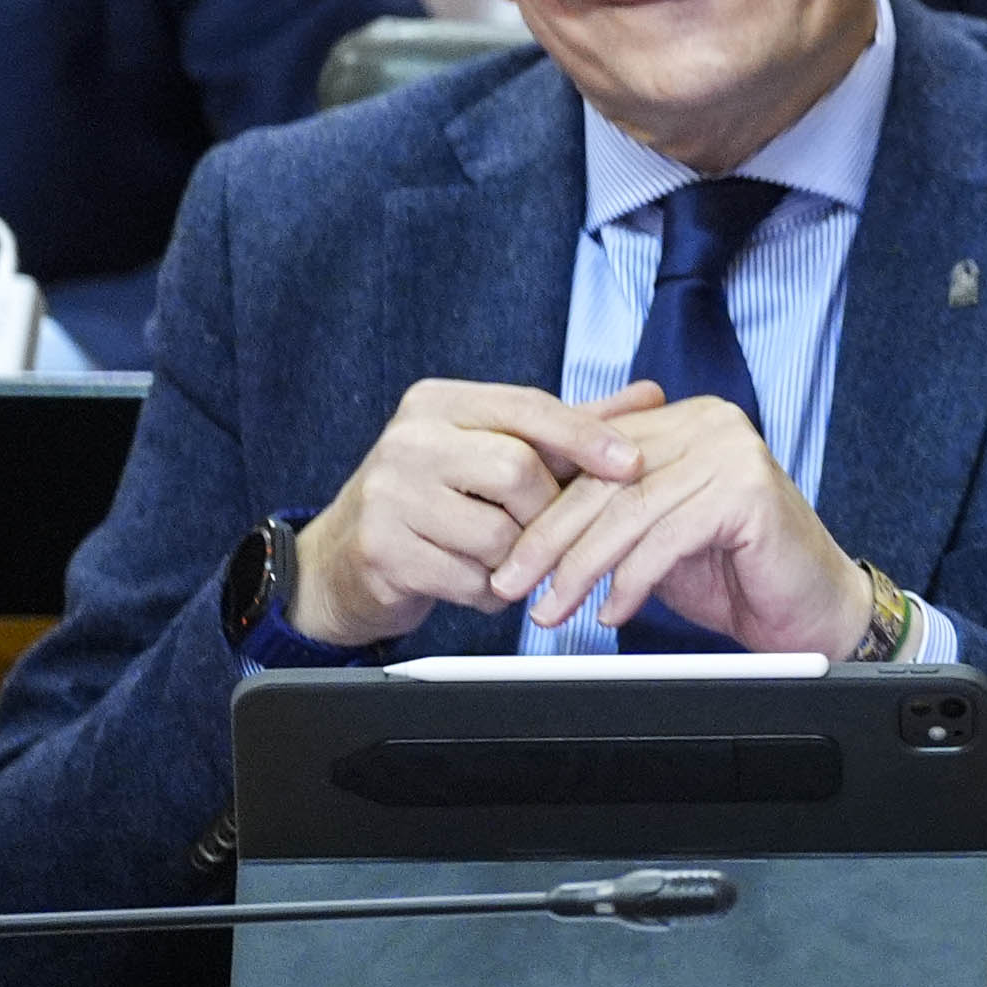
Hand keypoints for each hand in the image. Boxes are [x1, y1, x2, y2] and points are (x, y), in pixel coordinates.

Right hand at [292, 380, 655, 648]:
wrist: (337, 562)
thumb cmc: (435, 498)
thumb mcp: (492, 449)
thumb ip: (568, 425)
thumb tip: (648, 395)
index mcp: (437, 403)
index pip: (528, 407)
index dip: (587, 435)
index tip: (632, 462)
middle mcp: (408, 440)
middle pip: (518, 471)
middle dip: (546, 510)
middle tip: (544, 529)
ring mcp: (388, 496)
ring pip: (498, 532)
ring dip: (518, 558)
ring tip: (504, 557)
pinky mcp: (381, 552)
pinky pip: (470, 579)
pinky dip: (489, 590)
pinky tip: (476, 582)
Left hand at [483, 393, 873, 653]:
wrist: (813, 608)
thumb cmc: (735, 572)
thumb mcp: (655, 534)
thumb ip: (610, 513)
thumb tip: (522, 521)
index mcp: (684, 419)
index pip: (593, 456)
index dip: (542, 507)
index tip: (502, 554)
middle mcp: (710, 422)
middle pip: (605, 481)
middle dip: (548, 541)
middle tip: (512, 586)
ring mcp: (733, 451)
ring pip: (629, 511)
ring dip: (579, 569)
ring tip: (552, 611)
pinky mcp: (748, 491)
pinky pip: (667, 538)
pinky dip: (630, 581)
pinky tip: (612, 612)